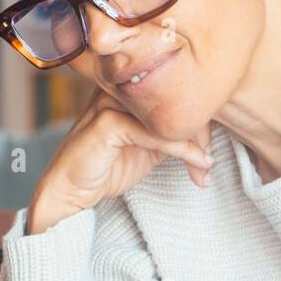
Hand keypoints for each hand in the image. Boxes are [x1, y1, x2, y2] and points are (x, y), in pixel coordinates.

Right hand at [26, 89, 213, 232]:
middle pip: (174, 97)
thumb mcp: (149, 148)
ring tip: (205, 166)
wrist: (70, 191)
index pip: (174, 90)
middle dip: (200, 132)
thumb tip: (207, 135)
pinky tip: (197, 163)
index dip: (198, 118)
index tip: (210, 149)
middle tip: (210, 161)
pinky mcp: (107, 123)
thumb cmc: (106, 168)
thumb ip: (171, 135)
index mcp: (129, 89)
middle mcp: (120, 89)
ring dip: (194, 143)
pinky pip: (154, 133)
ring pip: (167, 115)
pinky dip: (180, 149)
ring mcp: (110, 102)